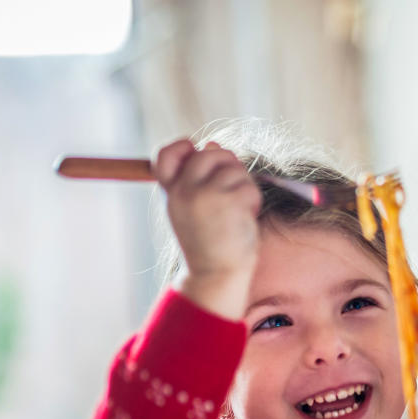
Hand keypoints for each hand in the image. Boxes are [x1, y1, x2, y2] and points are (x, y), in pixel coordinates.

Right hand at [156, 139, 262, 317]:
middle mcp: (184, 190)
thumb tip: (212, 142)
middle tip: (234, 191)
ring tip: (239, 211)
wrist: (215, 276)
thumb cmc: (210, 245)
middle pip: (210, 153)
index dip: (182, 147)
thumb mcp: (194, 210)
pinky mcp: (228, 201)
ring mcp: (205, 194)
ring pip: (234, 168)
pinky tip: (246, 219)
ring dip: (244, 186)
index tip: (197, 153)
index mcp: (172, 193)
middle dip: (229, 166)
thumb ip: (200, 178)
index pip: (164, 154)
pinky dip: (253, 201)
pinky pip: (249, 187)